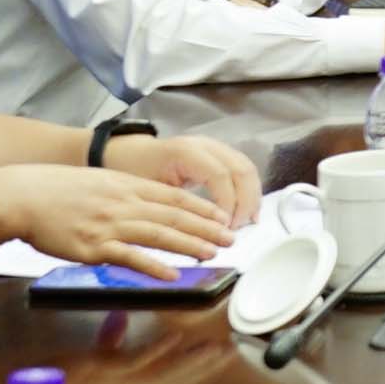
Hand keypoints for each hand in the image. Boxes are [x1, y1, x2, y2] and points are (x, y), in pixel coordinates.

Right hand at [0, 162, 238, 279]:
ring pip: (159, 235)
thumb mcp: (98, 181)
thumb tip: (149, 205)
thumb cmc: (55, 190)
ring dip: (189, 245)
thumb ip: (124, 193)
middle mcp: (123, 203)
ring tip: (211, 254)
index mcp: (125, 186)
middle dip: (206, 228)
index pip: (173, 196)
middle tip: (230, 238)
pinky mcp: (93, 247)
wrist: (21, 196)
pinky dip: (154, 267)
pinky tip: (172, 275)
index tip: (222, 217)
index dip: (202, 208)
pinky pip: (130, 258)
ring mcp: (109, 225)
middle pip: (173, 216)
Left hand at [110, 130, 261, 227]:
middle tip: (236, 230)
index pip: (220, 176)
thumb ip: (175, 212)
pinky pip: (244, 170)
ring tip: (248, 223)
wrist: (132, 156)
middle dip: (245, 203)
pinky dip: (250, 192)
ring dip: (252, 197)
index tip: (223, 229)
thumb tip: (201, 238)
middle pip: (241, 170)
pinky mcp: (222, 155)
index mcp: (186, 152)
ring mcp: (216, 147)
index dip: (227, 204)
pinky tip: (248, 213)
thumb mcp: (149, 194)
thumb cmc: (136, 175)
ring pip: (248, 169)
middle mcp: (206, 145)